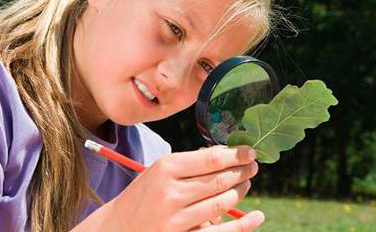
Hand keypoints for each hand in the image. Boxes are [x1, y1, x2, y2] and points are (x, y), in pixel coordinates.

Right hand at [109, 145, 262, 231]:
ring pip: (222, 203)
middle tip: (254, 166)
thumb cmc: (146, 193)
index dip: (237, 155)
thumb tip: (229, 154)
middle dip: (243, 172)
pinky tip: (256, 216)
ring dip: (241, 191)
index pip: (212, 159)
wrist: (119, 226)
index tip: (251, 151)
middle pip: (220, 180)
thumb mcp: (161, 170)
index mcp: (166, 167)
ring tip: (246, 183)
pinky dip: (243, 225)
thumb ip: (191, 163)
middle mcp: (171, 192)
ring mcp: (176, 218)